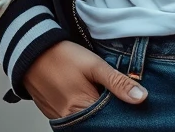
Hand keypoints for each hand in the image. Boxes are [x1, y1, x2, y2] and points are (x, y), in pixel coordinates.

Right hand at [23, 40, 147, 119]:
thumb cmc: (63, 56)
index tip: (130, 99)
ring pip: (87, 120)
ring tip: (99, 90)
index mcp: (82, 109)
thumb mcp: (94, 64)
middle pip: (99, 122)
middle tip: (112, 92)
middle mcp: (70, 121)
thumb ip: (117, 82)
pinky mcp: (54, 115)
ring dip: (97, 109)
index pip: (111, 120)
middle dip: (110, 111)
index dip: (122, 110)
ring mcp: (60, 120)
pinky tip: (89, 93)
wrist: (32, 52)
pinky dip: (85, 109)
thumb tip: (141, 98)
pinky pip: (75, 118)